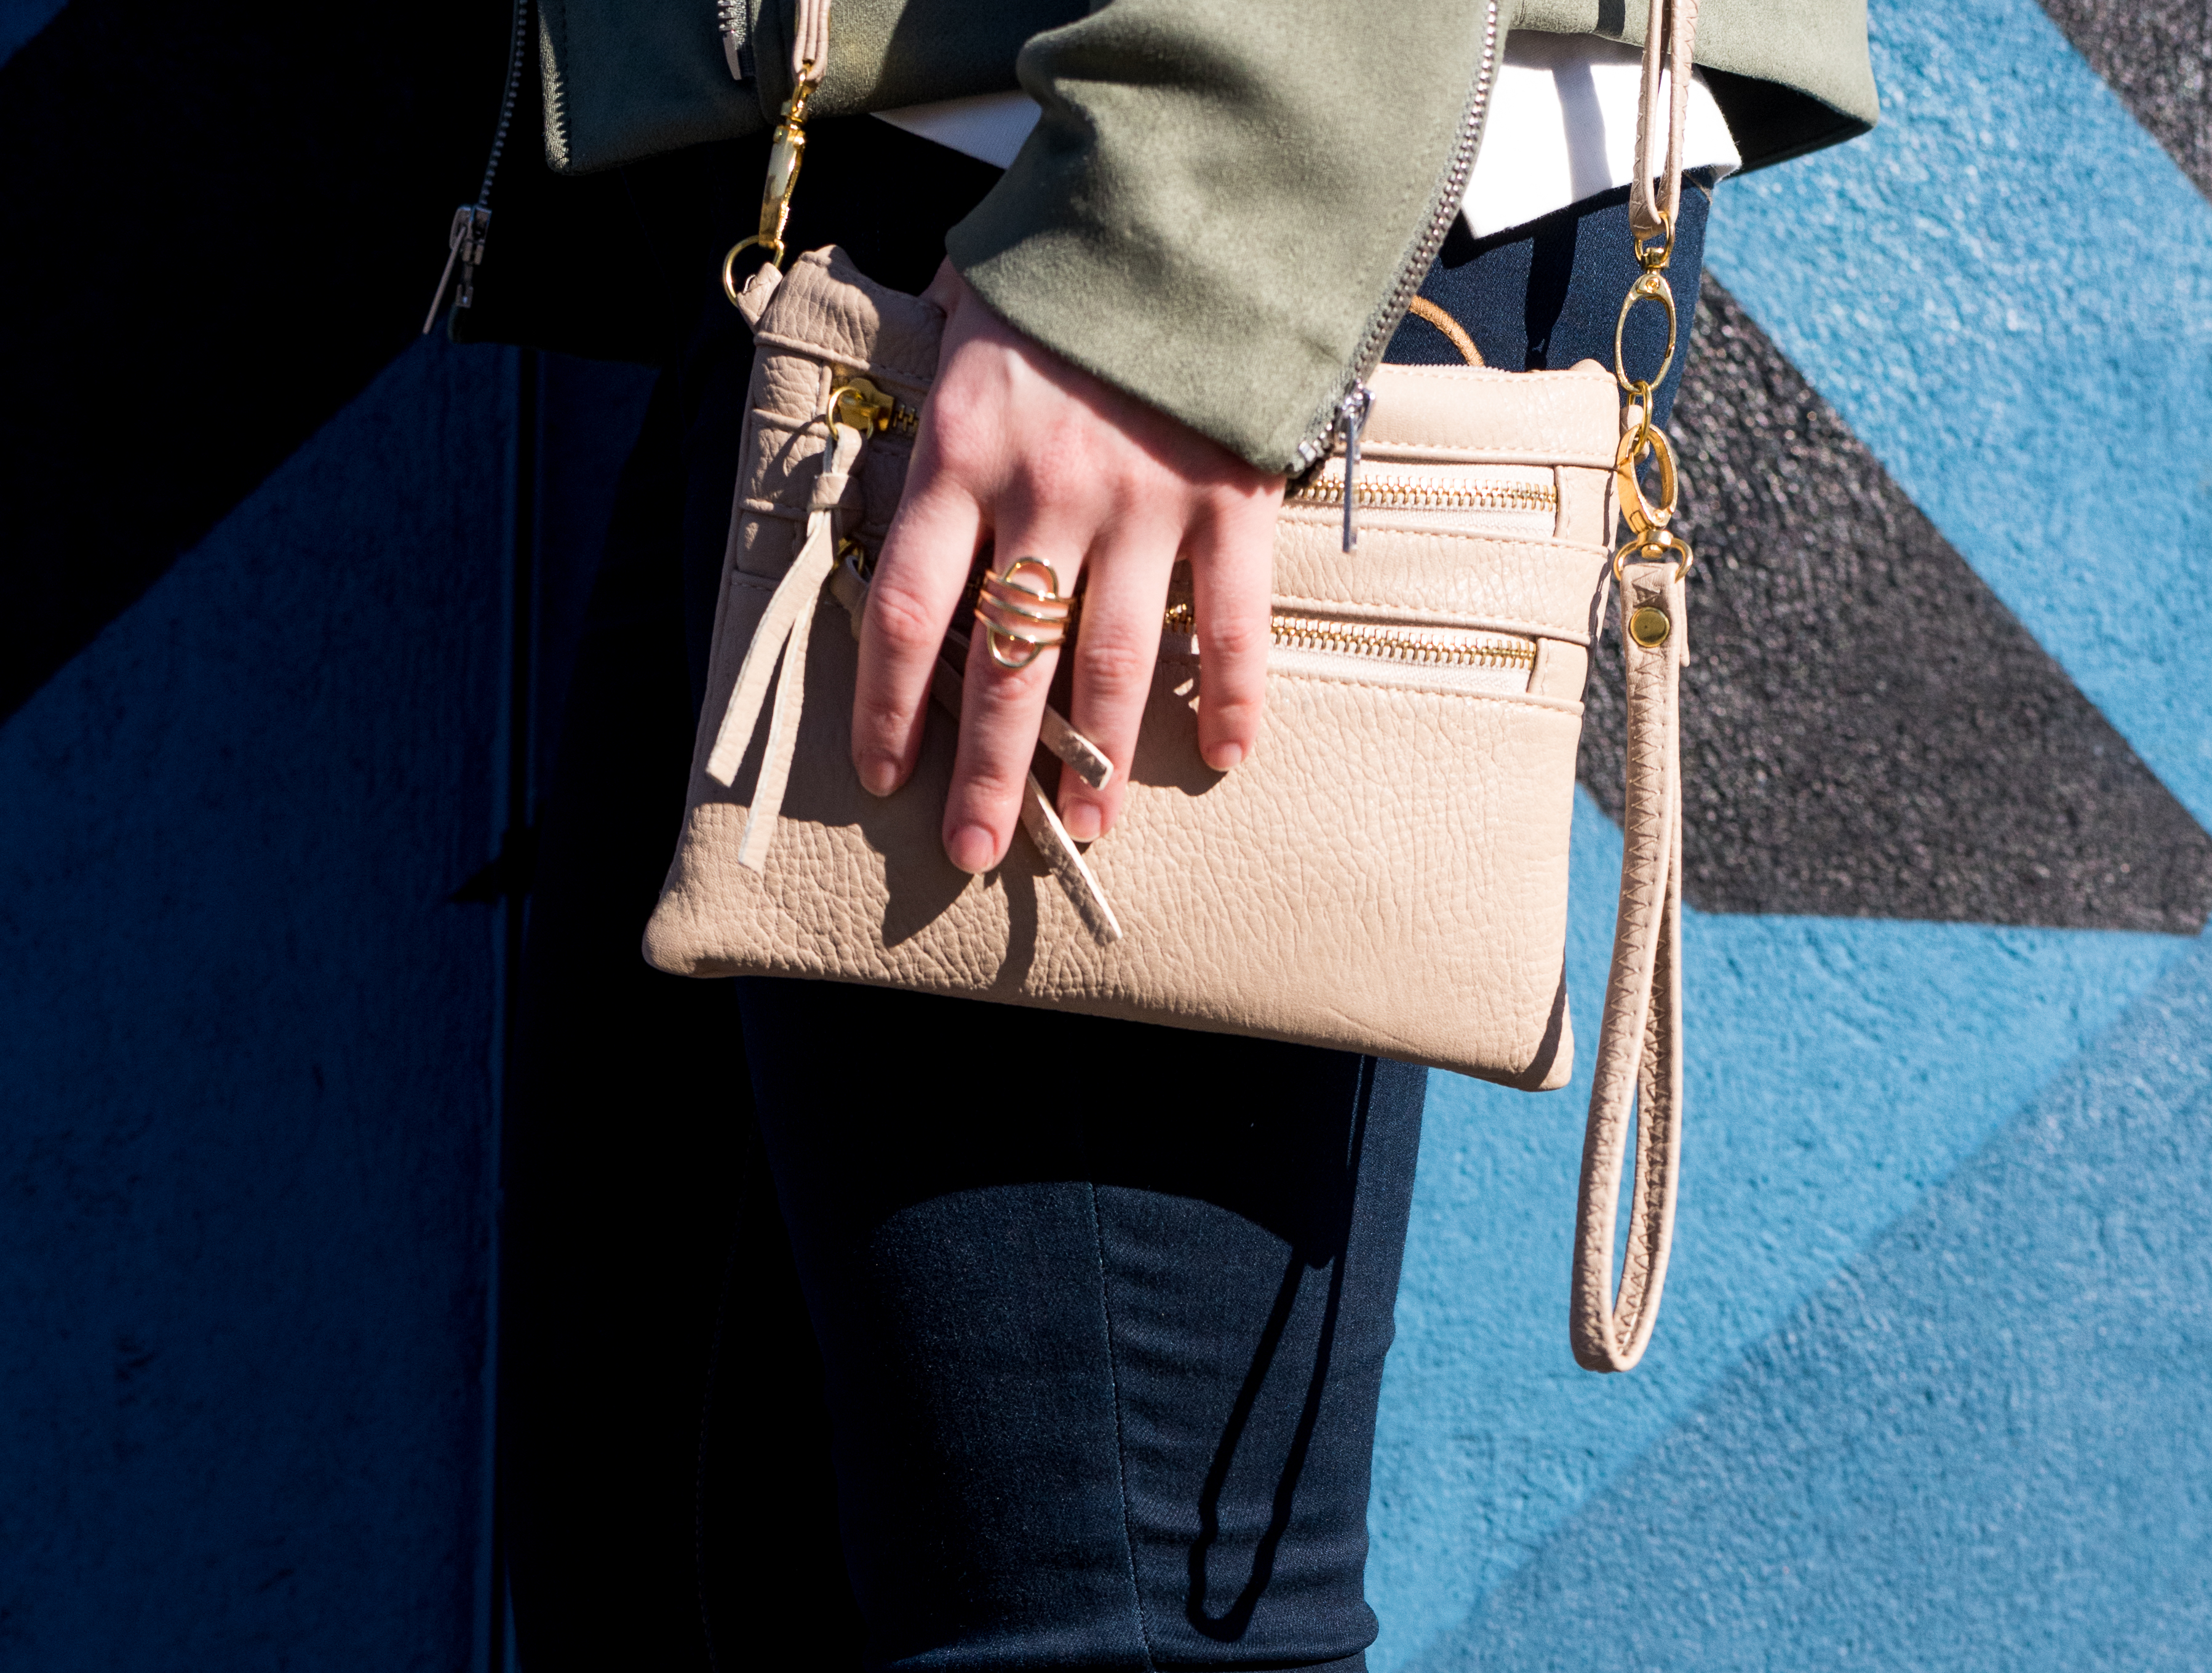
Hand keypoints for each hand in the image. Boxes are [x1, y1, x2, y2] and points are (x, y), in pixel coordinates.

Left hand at [851, 264, 1281, 869]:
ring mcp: (1141, 503)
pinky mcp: (1228, 498)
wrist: (1188, 189)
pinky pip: (1233, 622)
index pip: (910, 612)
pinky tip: (1223, 756)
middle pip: (1004, 667)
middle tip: (975, 849)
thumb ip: (946, 404)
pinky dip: (1233, 695)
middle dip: (987, 773)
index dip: (891, 708)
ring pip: (1109, 666)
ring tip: (1086, 832)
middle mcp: (1044, 494)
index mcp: (961, 453)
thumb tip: (921, 465)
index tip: (884, 775)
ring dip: (1097, 764)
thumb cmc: (1066, 260)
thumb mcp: (971, 315)